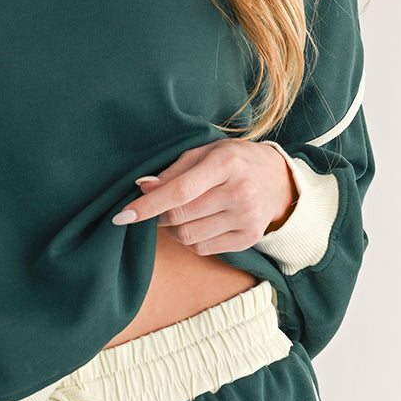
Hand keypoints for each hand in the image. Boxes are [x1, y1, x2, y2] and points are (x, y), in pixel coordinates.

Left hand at [111, 139, 298, 253]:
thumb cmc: (233, 161)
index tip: (122, 216)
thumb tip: (142, 187)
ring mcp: (247, 218)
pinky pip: (203, 248)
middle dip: (158, 215)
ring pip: (188, 236)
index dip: (148, 205)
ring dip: (173, 228)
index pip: (180, 190)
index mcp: (227, 163)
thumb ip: (173, 171)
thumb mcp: (205, 152)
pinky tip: (198, 223)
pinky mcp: (250, 238)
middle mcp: (240, 192)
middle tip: (157, 207)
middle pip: (180, 216)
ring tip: (181, 213)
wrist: (278, 179)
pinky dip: (190, 240)